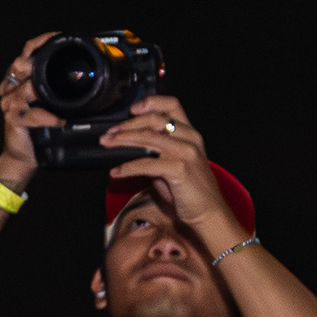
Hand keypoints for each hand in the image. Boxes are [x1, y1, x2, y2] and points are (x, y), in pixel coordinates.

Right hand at [0, 36, 62, 182]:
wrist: (25, 154)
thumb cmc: (39, 126)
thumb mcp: (52, 102)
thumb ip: (58, 86)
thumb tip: (84, 75)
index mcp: (20, 77)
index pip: (27, 51)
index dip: (40, 41)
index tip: (56, 36)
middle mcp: (11, 86)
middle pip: (21, 64)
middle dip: (37, 64)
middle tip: (57, 68)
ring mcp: (10, 102)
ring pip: (26, 89)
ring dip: (44, 94)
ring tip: (61, 100)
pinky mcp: (13, 119)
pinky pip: (31, 114)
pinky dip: (48, 117)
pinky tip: (59, 121)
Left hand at [100, 91, 232, 242]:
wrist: (209, 213)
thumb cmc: (190, 190)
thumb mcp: (175, 163)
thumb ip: (158, 150)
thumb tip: (130, 144)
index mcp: (190, 133)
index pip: (172, 104)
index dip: (150, 102)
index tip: (131, 109)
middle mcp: (190, 138)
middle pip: (154, 119)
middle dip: (127, 124)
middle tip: (109, 133)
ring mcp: (186, 152)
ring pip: (148, 137)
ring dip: (123, 140)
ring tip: (107, 144)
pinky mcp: (180, 169)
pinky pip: (146, 163)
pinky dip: (127, 167)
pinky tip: (116, 172)